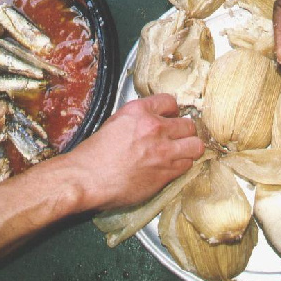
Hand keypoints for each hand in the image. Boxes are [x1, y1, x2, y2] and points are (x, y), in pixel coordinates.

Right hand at [68, 93, 203, 210]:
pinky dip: (182, 166)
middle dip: (184, 132)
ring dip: (188, 149)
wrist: (86, 179)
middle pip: (189, 125)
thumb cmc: (93, 156)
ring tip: (179, 154)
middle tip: (176, 139)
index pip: (170, 102)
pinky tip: (171, 167)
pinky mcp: (166, 172)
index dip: (171, 112)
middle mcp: (154, 127)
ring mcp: (163, 150)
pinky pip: (187, 165)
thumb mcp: (113, 124)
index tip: (170, 119)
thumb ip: (136, 120)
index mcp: (139, 111)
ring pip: (195, 146)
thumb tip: (150, 122)